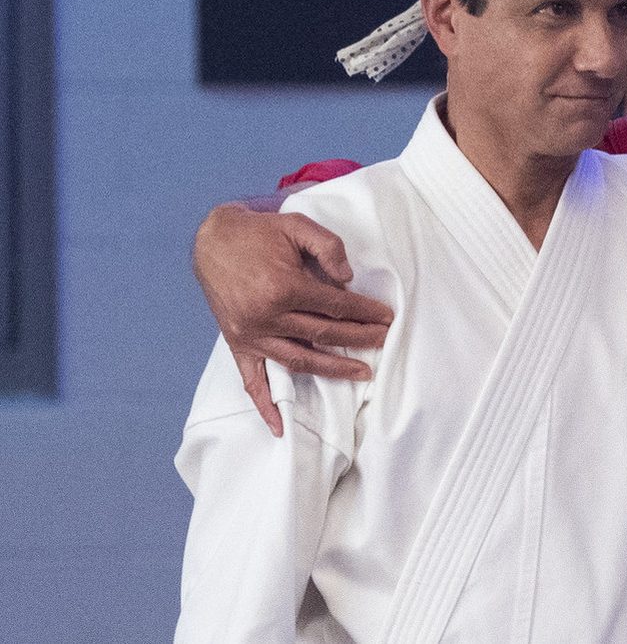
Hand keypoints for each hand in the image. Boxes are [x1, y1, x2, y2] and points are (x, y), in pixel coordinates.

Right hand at [193, 202, 393, 435]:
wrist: (212, 240)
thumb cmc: (259, 233)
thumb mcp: (298, 226)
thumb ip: (328, 247)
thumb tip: (348, 279)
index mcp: (283, 287)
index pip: (336, 306)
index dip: (365, 311)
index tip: (386, 317)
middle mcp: (267, 316)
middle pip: (324, 335)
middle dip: (359, 339)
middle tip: (384, 341)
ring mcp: (251, 334)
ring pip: (299, 360)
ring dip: (332, 369)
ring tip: (362, 373)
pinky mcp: (238, 343)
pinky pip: (251, 380)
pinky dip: (266, 405)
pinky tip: (280, 426)